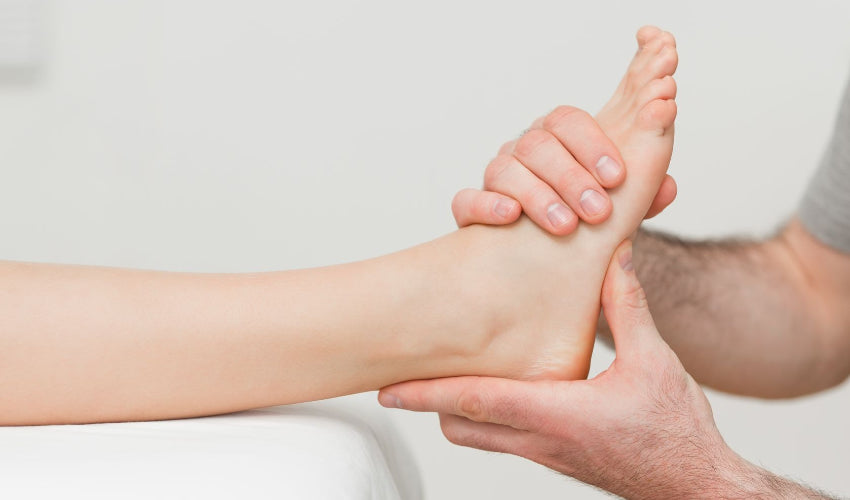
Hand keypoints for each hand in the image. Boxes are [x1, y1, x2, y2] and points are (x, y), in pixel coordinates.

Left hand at [379, 241, 742, 498]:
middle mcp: (541, 439)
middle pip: (461, 426)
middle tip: (403, 381)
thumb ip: (627, 306)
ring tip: (442, 380)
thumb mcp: (654, 361)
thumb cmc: (676, 431)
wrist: (696, 486)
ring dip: (456, 410)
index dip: (426, 392)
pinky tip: (495, 391)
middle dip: (429, 404)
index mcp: (555, 414)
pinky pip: (505, 438)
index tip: (388, 387)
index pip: (473, 401)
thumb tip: (612, 258)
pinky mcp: (557, 457)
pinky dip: (486, 417)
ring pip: (479, 436)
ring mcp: (546, 453)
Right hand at [453, 106, 677, 233]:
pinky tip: (511, 219)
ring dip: (537, 195)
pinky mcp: (471, 212)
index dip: (592, 143)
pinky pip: (466, 200)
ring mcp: (494, 180)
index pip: (566, 120)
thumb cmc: (587, 228)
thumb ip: (644, 198)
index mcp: (558, 141)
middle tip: (599, 211)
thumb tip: (669, 187)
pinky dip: (487, 206)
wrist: (550, 266)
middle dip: (571, 176)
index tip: (617, 177)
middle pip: (537, 143)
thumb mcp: (623, 214)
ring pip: (503, 170)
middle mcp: (523, 154)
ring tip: (565, 226)